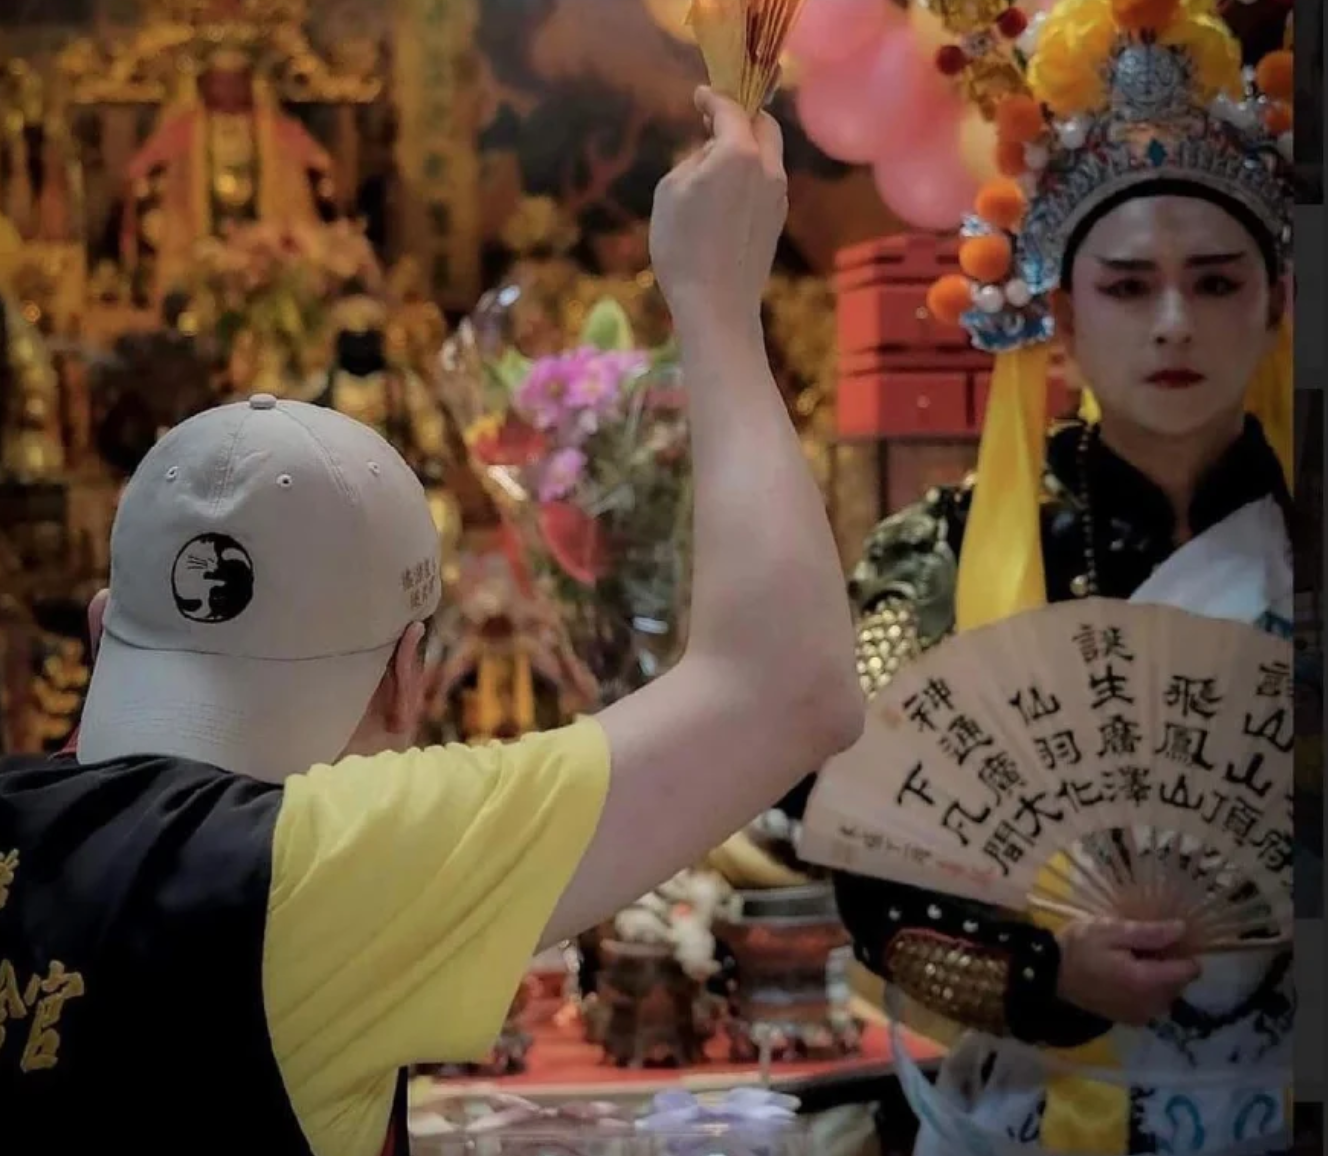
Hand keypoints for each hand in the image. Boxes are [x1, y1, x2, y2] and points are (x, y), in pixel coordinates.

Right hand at [649, 86, 786, 327]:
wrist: (717, 305)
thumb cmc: (683, 246)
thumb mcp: (671, 190)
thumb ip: (695, 159)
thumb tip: (711, 154)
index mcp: (741, 152)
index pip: (731, 109)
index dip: (713, 98)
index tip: (700, 96)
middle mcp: (769, 168)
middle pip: (764, 125)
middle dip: (741, 116)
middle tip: (715, 120)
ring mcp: (778, 196)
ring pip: (768, 155)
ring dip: (747, 147)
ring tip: (716, 159)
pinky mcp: (777, 221)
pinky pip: (765, 183)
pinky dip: (750, 173)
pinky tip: (725, 192)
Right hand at [1056, 918, 1200, 1024]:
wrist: (1050, 975)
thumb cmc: (1080, 947)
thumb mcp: (1111, 930)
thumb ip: (1149, 933)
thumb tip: (1183, 930)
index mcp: (1147, 981)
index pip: (1189, 971)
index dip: (1183, 951)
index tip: (1165, 939)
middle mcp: (1150, 1004)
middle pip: (1180, 984)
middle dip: (1170, 964)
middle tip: (1142, 947)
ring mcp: (1141, 1016)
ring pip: (1168, 995)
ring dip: (1160, 978)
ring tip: (1134, 960)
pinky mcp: (1131, 1020)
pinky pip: (1154, 1004)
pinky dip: (1149, 990)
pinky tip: (1127, 976)